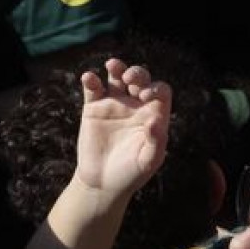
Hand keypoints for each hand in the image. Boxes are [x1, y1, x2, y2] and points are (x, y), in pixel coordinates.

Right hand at [75, 59, 171, 199]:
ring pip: (117, 78)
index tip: (146, 95)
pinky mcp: (94, 108)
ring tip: (112, 65)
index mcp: (153, 114)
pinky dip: (91, 81)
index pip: (160, 91)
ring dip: (116, 68)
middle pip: (140, 79)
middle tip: (130, 78)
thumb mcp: (148, 162)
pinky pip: (93, 89)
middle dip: (137, 73)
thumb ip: (156, 142)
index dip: (155, 88)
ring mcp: (115, 104)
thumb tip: (155, 121)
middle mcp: (136, 106)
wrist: (102, 183)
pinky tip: (89, 78)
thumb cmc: (131, 174)